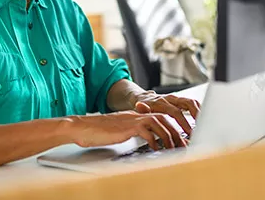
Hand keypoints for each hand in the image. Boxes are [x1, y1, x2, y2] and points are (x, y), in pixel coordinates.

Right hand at [69, 111, 186, 149]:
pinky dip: (154, 140)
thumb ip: (131, 130)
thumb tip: (143, 138)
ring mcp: (130, 120)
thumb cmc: (96, 131)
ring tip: (174, 148)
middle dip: (176, 131)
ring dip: (169, 136)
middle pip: (163, 117)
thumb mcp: (118, 130)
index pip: (158, 115)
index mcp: (134, 115)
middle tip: (183, 145)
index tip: (181, 138)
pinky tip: (156, 149)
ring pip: (158, 122)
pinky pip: (146, 131)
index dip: (172, 126)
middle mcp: (134, 115)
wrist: (81, 126)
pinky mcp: (126, 127)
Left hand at [134, 94, 200, 135]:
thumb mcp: (139, 109)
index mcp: (161, 101)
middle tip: (203, 127)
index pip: (175, 111)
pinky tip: (205, 119)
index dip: (184, 122)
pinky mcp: (179, 101)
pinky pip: (192, 103)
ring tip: (207, 124)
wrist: (141, 97)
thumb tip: (140, 106)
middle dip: (197, 115)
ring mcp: (175, 99)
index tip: (190, 132)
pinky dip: (199, 110)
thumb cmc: (142, 106)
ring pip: (191, 102)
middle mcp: (170, 98)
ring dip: (200, 112)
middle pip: (187, 102)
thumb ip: (141, 109)